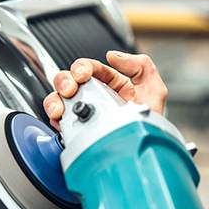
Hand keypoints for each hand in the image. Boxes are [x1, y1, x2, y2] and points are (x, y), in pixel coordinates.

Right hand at [42, 51, 167, 129]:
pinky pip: (57, 120)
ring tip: (60, 108)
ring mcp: (82, 112)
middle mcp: (93, 95)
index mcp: (110, 82)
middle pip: (68, 79)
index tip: (83, 74)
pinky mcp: (75, 128)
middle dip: (64, 81)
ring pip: (58, 98)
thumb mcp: (153, 89)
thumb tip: (113, 56)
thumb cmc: (150, 123)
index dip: (83, 67)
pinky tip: (61, 121)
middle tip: (70, 90)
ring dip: (55, 100)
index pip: (90, 68)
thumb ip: (140, 66)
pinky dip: (54, 119)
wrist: (143, 152)